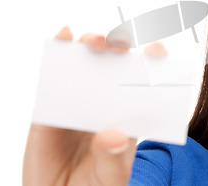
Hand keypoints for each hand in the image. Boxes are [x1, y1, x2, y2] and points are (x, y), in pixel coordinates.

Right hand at [22, 26, 166, 185]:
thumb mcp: (111, 178)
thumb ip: (113, 158)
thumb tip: (114, 135)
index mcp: (128, 114)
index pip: (146, 83)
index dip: (153, 63)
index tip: (157, 51)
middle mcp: (106, 101)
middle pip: (116, 64)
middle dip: (119, 45)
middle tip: (121, 42)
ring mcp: (78, 100)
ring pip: (86, 62)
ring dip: (90, 43)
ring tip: (95, 42)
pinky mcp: (50, 106)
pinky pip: (54, 76)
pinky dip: (58, 50)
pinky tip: (62, 37)